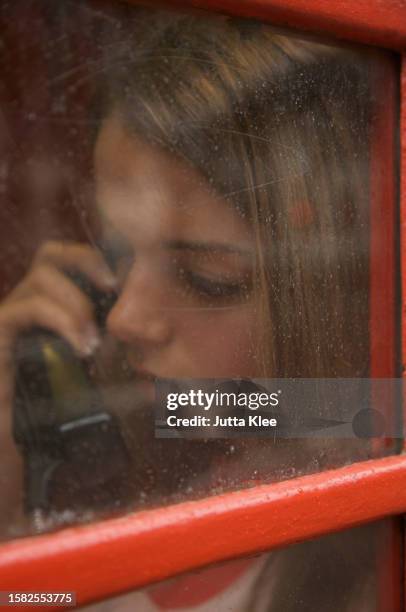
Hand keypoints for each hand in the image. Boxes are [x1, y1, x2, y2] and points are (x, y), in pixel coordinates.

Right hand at [0, 240, 115, 530]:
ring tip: (94, 339)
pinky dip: (61, 318)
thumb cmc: (54, 411)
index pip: (71, 262)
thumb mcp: (98, 382)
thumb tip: (161, 359)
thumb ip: (124, 368)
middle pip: (51, 254)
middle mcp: (31, 305)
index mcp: (54, 309)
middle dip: (86, 261)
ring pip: (41, 276)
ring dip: (77, 302)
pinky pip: (27, 307)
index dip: (99, 259)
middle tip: (114, 285)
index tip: (130, 277)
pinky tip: (81, 346)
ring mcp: (12, 316)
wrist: (12, 442)